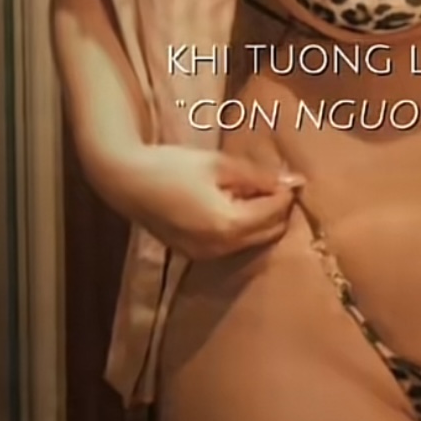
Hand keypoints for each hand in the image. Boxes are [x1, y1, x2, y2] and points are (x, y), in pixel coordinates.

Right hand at [98, 145, 305, 261]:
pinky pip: (232, 244)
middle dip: (277, 209)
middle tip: (273, 182)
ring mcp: (207, 255)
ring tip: (250, 190)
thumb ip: (259, 176)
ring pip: (252, 241)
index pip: (274, 213)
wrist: (127, 182)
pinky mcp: (195, 255)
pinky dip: (241, 226)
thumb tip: (293, 182)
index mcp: (228, 225)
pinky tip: (231, 203)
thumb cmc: (173, 167)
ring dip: (260, 219)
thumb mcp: (219, 165)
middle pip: (268, 233)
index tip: (292, 176)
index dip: (286, 193)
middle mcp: (221, 248)